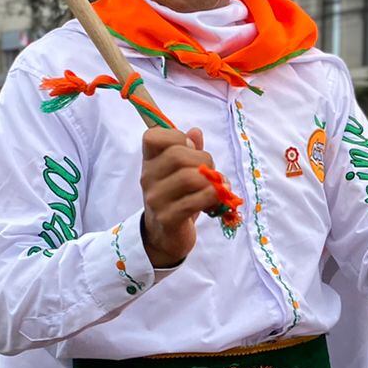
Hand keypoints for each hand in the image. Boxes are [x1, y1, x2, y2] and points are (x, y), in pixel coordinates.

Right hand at [140, 127, 219, 267]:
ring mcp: (156, 199)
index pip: (152, 136)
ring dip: (211, 181)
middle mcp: (148, 177)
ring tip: (219, 187)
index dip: (176, 136)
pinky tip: (217, 198)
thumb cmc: (177, 198)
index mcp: (150, 161)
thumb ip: (189, 150)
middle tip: (211, 172)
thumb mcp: (181, 171)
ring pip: (189, 178)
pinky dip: (212, 197)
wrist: (166, 236)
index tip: (191, 148)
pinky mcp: (168, 218)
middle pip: (178, 155)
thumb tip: (196, 132)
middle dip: (204, 160)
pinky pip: (194, 201)